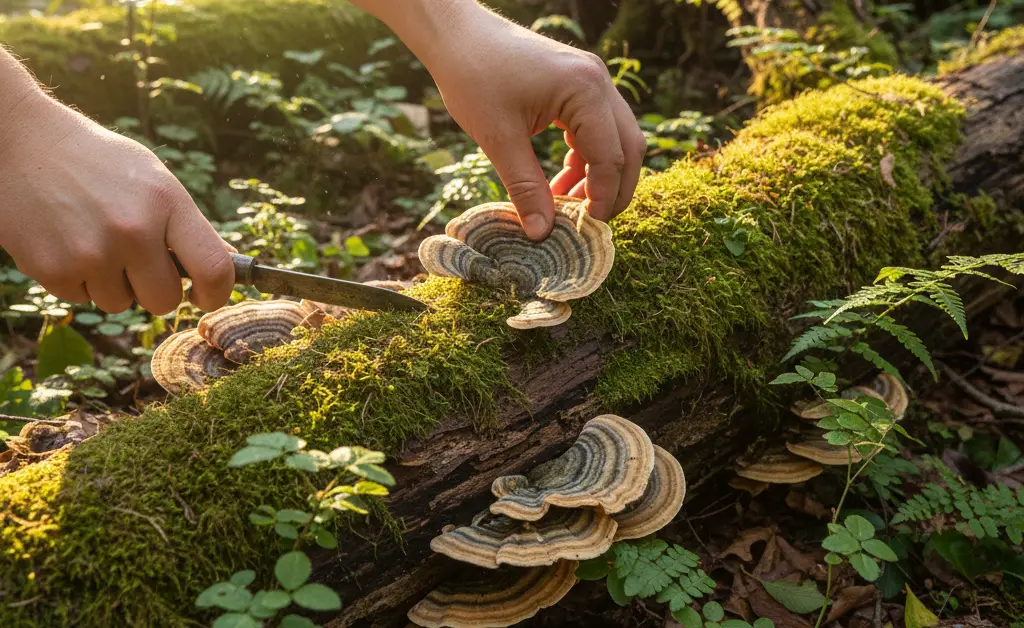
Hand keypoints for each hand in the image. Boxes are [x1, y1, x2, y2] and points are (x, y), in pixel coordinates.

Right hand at [0, 92, 234, 314]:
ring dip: (112, 284)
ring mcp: (90, 253)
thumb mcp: (155, 180)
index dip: (216, 293)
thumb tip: (228, 266)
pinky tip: (67, 242)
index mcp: (166, 203)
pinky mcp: (52, 269)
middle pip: (165, 301)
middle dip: (155, 289)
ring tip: (95, 242)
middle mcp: (132, 230)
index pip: (214, 268)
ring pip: (120, 303)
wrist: (21, 143)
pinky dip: (78, 279)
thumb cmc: (99, 163)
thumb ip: (190, 226)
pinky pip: (82, 299)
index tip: (204, 296)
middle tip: (138, 263)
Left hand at [396, 1, 646, 239]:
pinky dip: (585, 158)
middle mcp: (598, 81)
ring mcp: (591, 80)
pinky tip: (560, 182)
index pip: (610, 156)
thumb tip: (541, 233)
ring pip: (616, 138)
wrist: (457, 35)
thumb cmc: (473, 77)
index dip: (602, 197)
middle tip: (590, 223)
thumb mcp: (498, 139)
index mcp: (585, 90)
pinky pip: (596, 128)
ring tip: (568, 206)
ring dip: (598, 175)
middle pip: (628, 147)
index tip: (587, 228)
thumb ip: (525, 187)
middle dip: (613, 189)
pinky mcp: (578, 84)